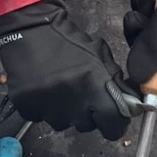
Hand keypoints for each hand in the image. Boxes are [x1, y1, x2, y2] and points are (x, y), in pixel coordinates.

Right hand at [0, 0, 140, 139]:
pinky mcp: (28, 108)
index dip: (114, 125)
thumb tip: (129, 102)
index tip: (112, 121)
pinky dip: (44, 108)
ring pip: (64, 123)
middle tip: (80, 93)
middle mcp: (73, 102)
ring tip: (59, 87)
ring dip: (65, 111)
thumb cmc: (64, 39)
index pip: (112, 125)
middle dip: (87, 113)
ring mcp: (48, 108)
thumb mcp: (97, 53)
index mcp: (93, 86)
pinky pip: (42, 117)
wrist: (27, 30)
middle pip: (87, 125)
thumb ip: (114, 80)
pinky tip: (43, 88)